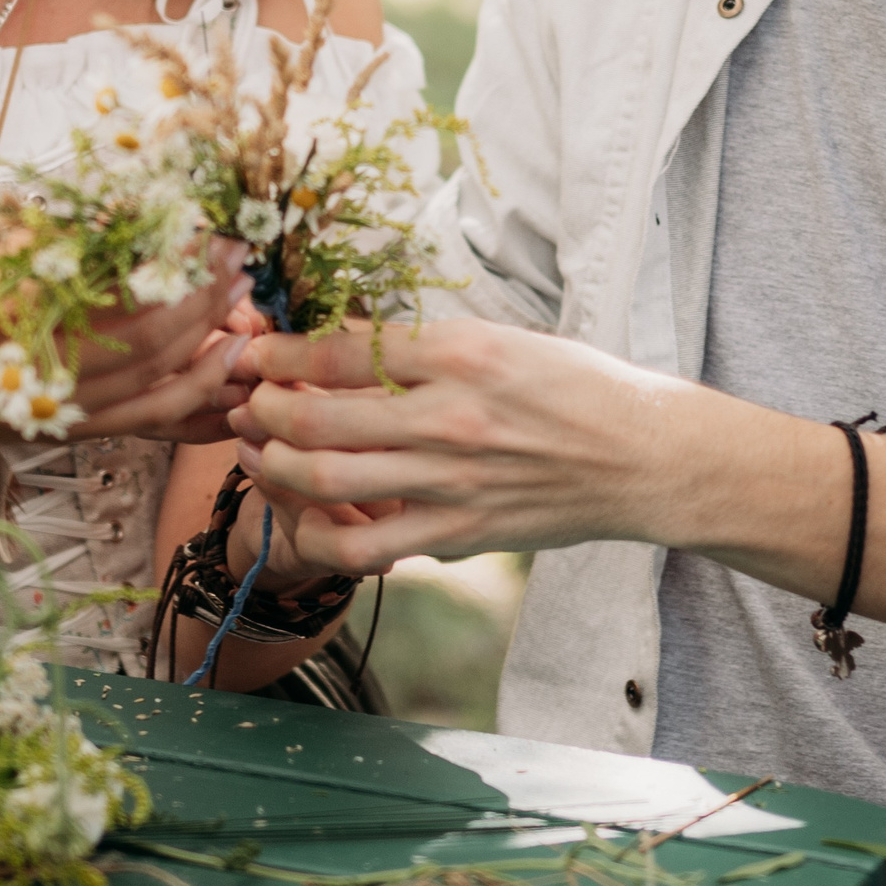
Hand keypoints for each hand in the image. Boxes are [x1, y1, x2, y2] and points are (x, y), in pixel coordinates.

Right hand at [0, 238, 255, 452]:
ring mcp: (67, 404)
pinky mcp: (75, 428)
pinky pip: (151, 416)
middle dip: (206, 291)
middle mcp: (53, 363)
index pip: (129, 284)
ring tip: (240, 294)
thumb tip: (139, 209)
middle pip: (156, 330)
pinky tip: (225, 355)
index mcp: (32, 308)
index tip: (213, 232)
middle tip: (239, 256)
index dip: (181, 260)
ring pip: (160, 372)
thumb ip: (70, 236)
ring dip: (211, 332)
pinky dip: (197, 388)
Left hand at [229, 319, 707, 571]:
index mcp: (460, 353)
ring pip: (324, 478)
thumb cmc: (575, 388)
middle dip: (259, 406)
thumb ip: (425, 347)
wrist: (642, 458)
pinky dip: (317, 531)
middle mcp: (447, 416)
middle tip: (242, 399)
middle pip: (314, 413)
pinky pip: (362, 545)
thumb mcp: (502, 340)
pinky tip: (303, 514)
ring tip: (256, 449)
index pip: (340, 349)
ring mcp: (449, 482)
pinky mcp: (456, 534)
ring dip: (272, 463)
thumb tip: (346, 342)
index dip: (279, 352)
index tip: (255, 350)